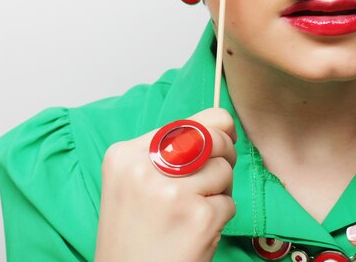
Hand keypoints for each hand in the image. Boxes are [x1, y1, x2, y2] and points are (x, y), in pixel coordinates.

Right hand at [95, 108, 236, 261]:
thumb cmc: (135, 233)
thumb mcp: (134, 182)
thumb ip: (168, 150)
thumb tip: (222, 125)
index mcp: (126, 155)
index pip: (191, 121)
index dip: (217, 128)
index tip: (225, 138)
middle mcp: (145, 169)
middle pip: (213, 139)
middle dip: (225, 155)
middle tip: (217, 177)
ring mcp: (172, 194)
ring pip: (224, 170)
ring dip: (221, 190)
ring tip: (196, 210)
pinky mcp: (198, 218)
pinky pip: (229, 203)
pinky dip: (220, 217)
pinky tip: (197, 231)